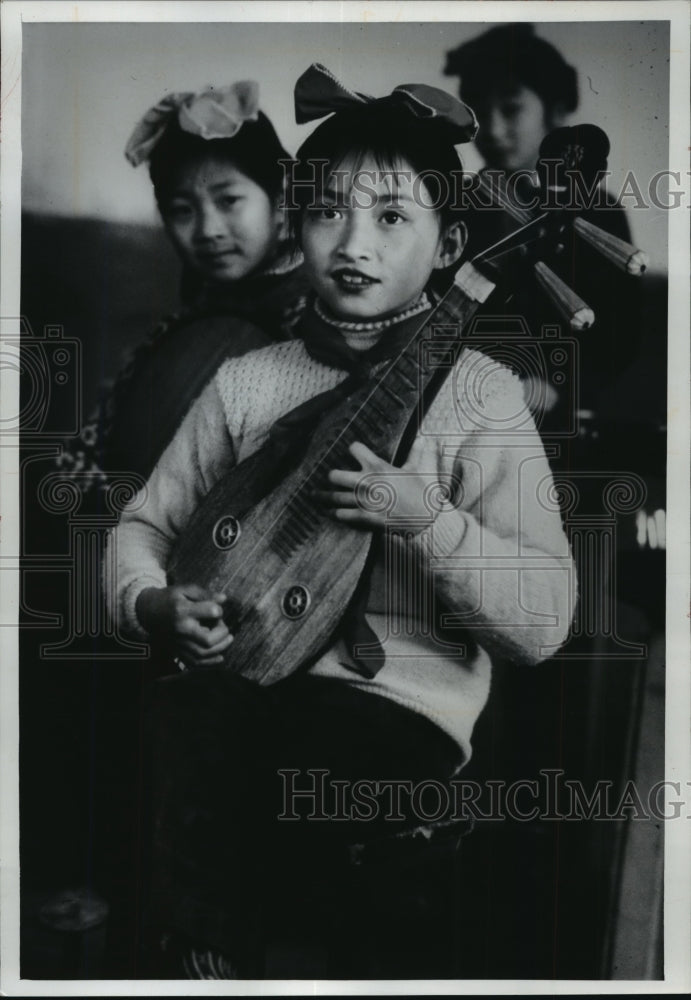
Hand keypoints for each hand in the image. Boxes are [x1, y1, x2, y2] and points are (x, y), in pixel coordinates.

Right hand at [136, 583, 231, 667]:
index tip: (216, 610)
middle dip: (222, 633)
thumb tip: (223, 599)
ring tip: (227, 639)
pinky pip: (195, 663)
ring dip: (220, 648)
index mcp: (183, 610)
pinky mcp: (177, 651)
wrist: (148, 612)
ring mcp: (178, 643)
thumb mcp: (185, 590)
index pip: (211, 612)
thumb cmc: (170, 598)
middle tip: (223, 626)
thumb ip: (205, 594)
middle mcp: (181, 629)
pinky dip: (209, 663)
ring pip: (203, 654)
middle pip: (208, 640)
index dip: (219, 611)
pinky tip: (220, 657)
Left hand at [315, 439, 445, 532]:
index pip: (354, 448)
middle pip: (334, 475)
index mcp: (377, 467)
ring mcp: (362, 501)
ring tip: (315, 496)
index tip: (354, 451)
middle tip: (330, 477)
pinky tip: (332, 512)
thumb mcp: (422, 470)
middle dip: (331, 475)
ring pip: (333, 497)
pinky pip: (342, 514)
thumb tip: (425, 439)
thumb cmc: (424, 493)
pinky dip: (336, 513)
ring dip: (324, 496)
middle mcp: (365, 482)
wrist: (426, 520)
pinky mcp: (363, 517)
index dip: (354, 449)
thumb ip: (419, 453)